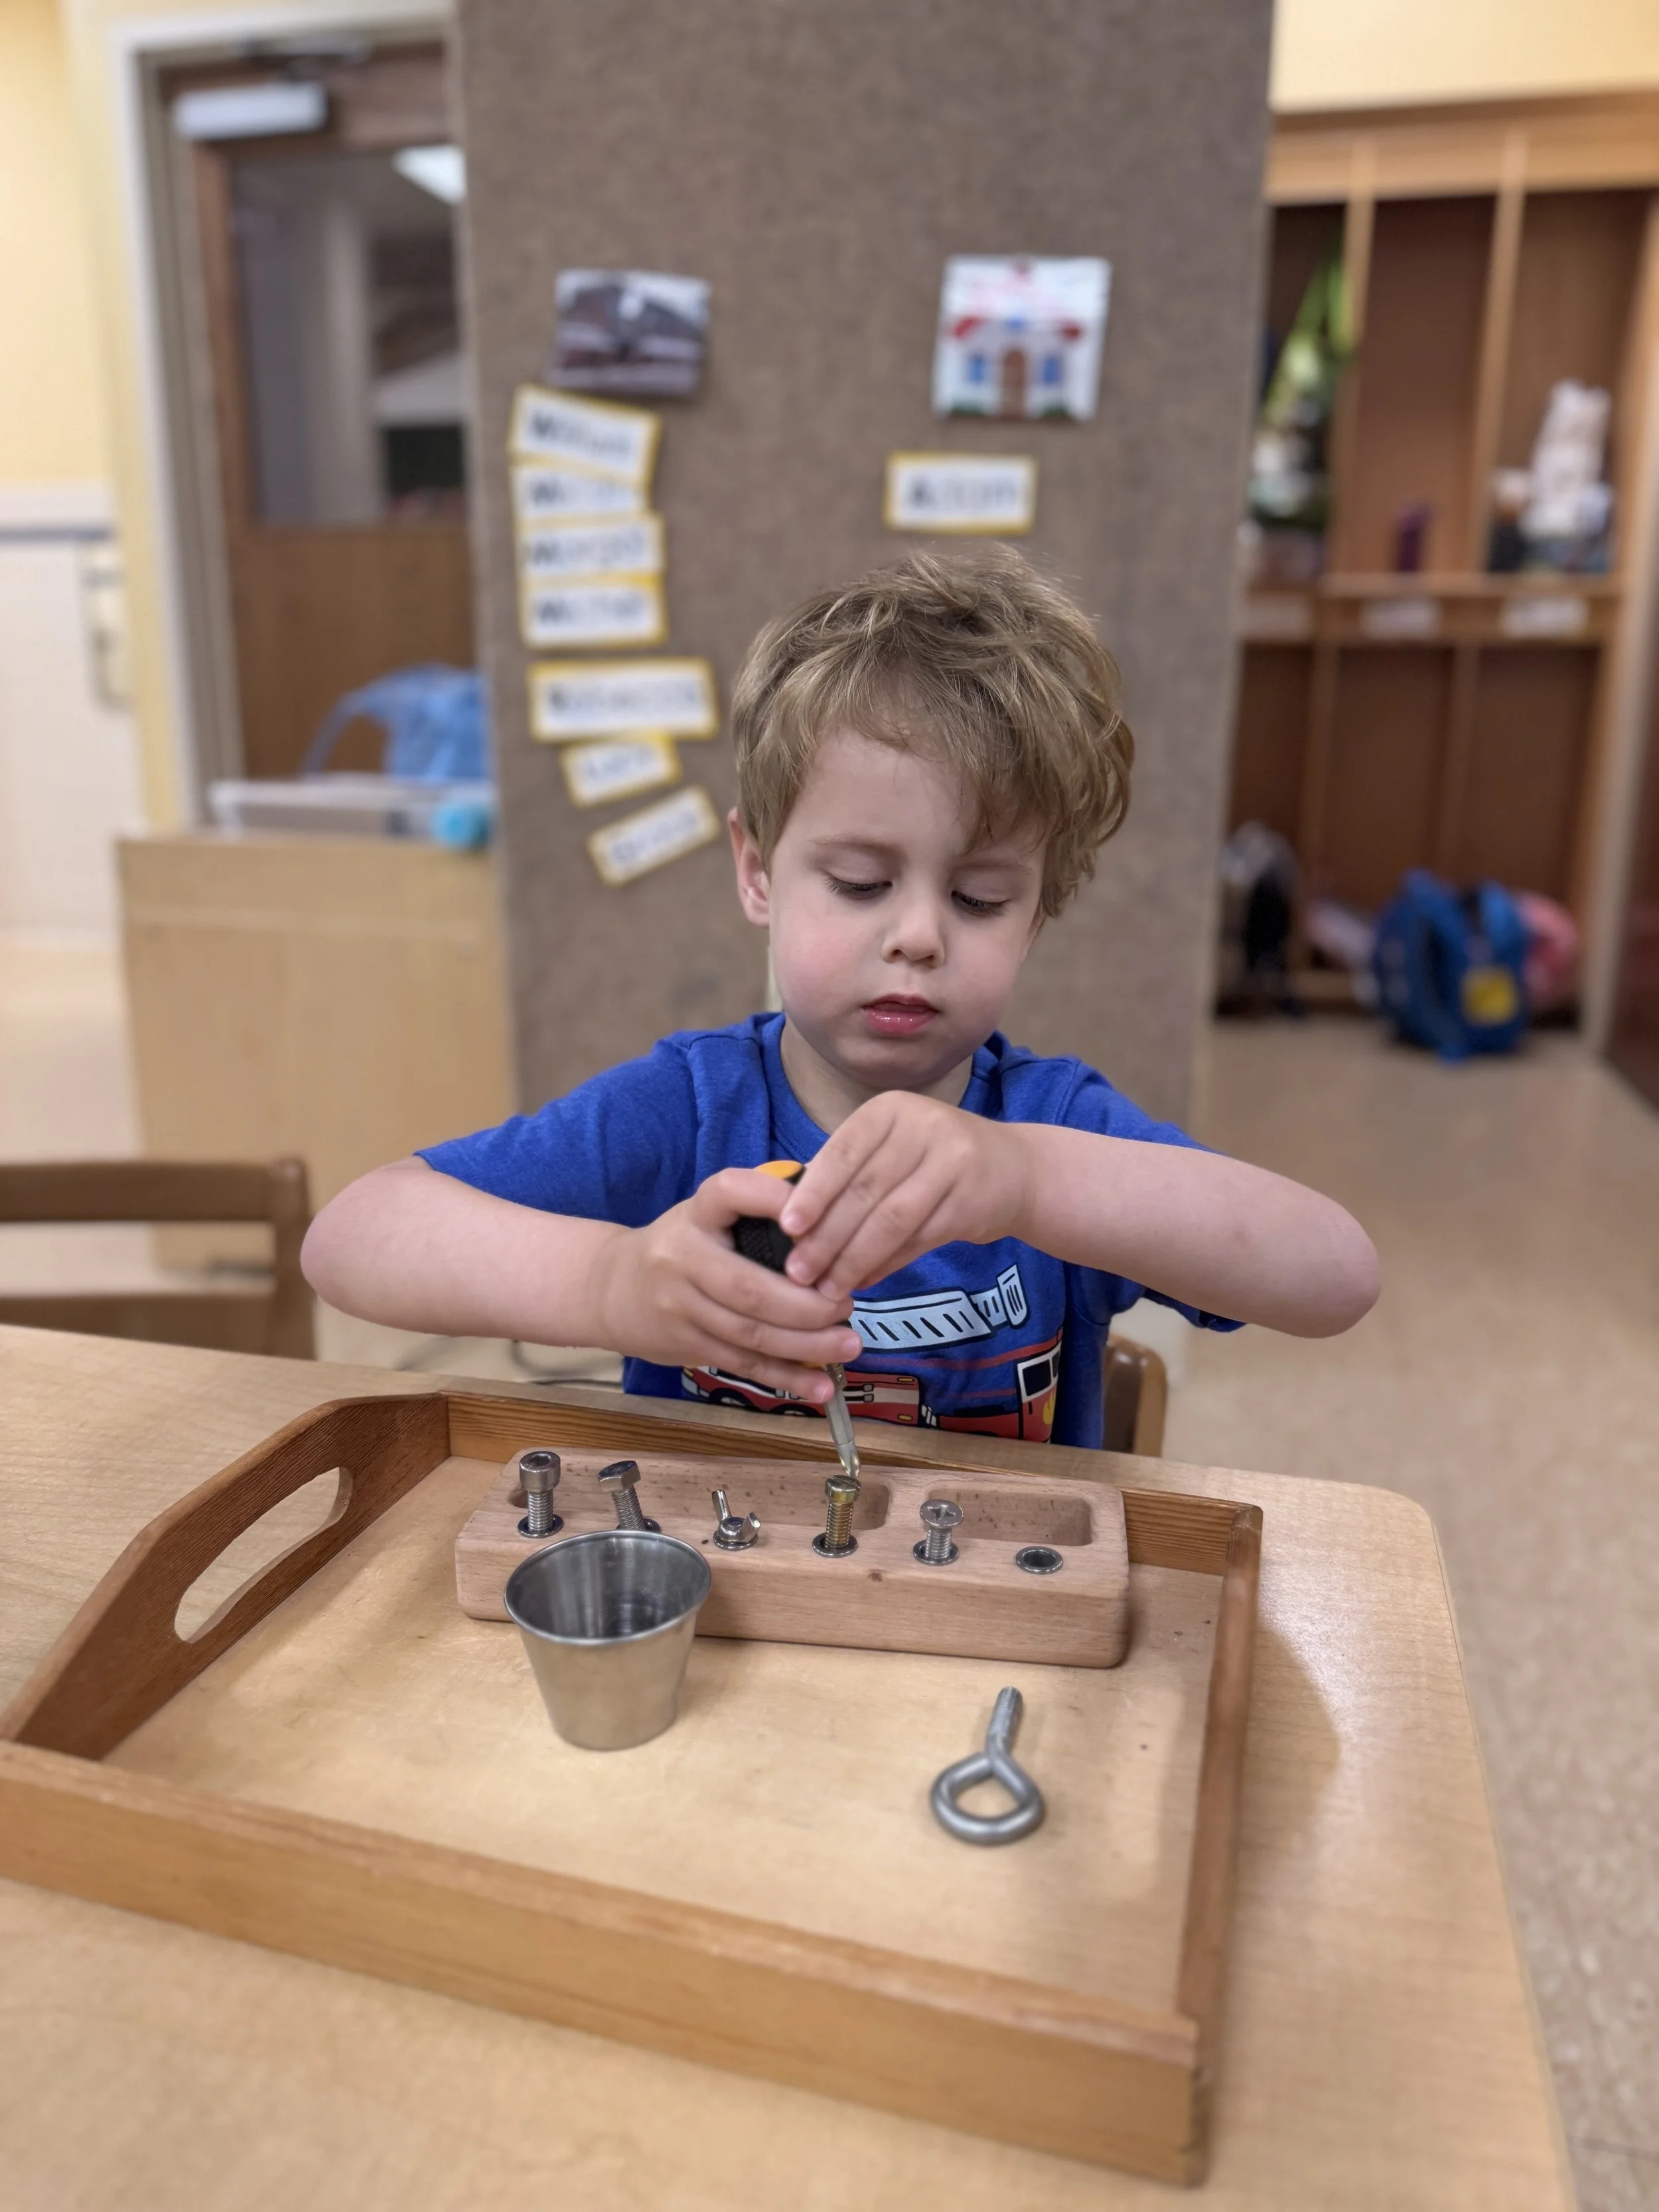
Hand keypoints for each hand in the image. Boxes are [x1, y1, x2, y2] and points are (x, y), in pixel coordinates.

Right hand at [589, 1167, 862, 1402]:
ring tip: (849, 1344)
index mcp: (696, 1214)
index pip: (729, 1194)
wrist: (611, 1289)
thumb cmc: (682, 1244)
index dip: (773, 1202)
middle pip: (750, 1287)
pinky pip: (742, 1363)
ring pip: (749, 1333)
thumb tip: (834, 1209)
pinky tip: (820, 1385)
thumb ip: (758, 1210)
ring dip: (806, 1344)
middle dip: (807, 1304)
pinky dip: (785, 1377)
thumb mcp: (708, 1215)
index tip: (820, 1217)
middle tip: (846, 1306)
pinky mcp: (686, 1345)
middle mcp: (682, 1258)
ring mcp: (681, 1307)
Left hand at [777, 1095, 1031, 1296]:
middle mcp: (923, 1127)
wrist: (1015, 1169)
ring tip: (827, 1288)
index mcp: (891, 1110)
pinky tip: (864, 1282)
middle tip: (798, 1272)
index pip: (842, 1152)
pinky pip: (919, 1240)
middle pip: (864, 1191)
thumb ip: (848, 1171)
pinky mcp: (972, 1201)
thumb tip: (790, 1217)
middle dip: (827, 1237)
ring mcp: (953, 1162)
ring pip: (891, 1220)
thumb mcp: (892, 1145)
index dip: (813, 1192)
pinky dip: (887, 1265)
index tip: (786, 1228)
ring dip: (854, 1259)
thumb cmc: (934, 1158)